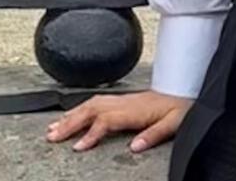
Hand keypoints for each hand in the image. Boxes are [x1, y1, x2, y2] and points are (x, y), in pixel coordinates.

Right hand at [44, 90, 193, 154]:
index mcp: (134, 110)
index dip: (90, 134)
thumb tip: (134, 147)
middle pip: (90, 111)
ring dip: (70, 116)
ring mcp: (121, 100)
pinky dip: (79, 109)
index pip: (106, 121)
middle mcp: (124, 103)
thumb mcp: (173, 123)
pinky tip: (70, 115)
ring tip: (53, 128)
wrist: (184, 89)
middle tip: (51, 136)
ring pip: (89, 105)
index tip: (77, 147)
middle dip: (69, 123)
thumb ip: (153, 134)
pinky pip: (94, 102)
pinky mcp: (121, 100)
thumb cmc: (180, 107)